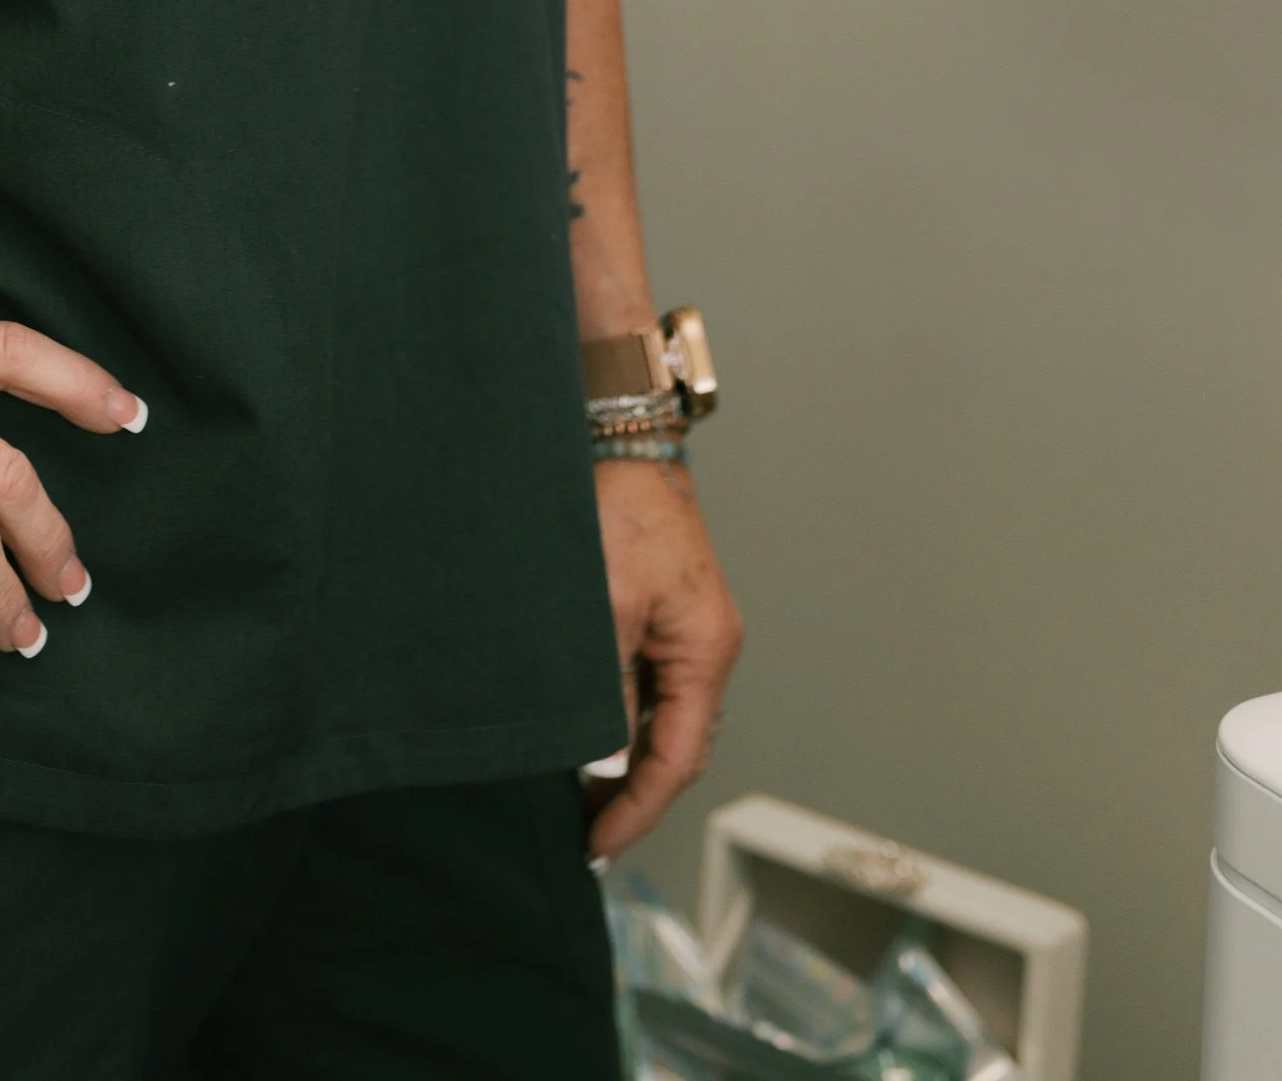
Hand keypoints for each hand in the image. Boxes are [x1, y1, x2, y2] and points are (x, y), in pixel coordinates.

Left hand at [587, 458, 743, 856]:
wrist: (618, 439)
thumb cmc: (616, 507)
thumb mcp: (605, 607)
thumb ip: (607, 687)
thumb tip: (600, 757)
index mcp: (705, 650)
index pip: (677, 758)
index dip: (637, 808)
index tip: (597, 842)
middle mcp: (707, 647)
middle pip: (676, 744)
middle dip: (631, 793)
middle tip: (580, 829)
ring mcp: (688, 631)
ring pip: (661, 717)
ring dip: (622, 757)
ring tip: (574, 792)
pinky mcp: (663, 614)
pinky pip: (648, 685)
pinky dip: (620, 716)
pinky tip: (584, 730)